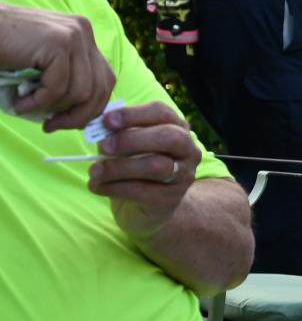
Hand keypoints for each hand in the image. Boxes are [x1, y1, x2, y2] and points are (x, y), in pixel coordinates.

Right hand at [0, 4, 116, 131]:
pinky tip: (19, 103)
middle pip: (100, 88)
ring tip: (26, 108)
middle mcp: (83, 32)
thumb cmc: (2, 49)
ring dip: (52, 109)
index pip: (105, 79)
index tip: (68, 122)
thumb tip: (84, 116)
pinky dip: (37, 103)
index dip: (91, 107)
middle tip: (51, 126)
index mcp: (83, 35)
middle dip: (77, 116)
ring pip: (80, 92)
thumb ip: (65, 78)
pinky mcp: (58, 44)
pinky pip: (57, 88)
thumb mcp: (42, 64)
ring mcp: (73, 36)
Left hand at [91, 102, 201, 238]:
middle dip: (131, 139)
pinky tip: (96, 186)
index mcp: (177, 128)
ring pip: (156, 165)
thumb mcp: (127, 147)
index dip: (133, 114)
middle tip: (103, 147)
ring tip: (94, 171)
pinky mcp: (170, 199)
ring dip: (118, 167)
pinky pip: (142, 191)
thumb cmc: (134, 168)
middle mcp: (188, 150)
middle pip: (168, 137)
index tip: (106, 121)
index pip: (161, 112)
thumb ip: (116, 134)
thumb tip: (97, 127)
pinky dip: (113, 187)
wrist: (147, 208)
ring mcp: (183, 175)